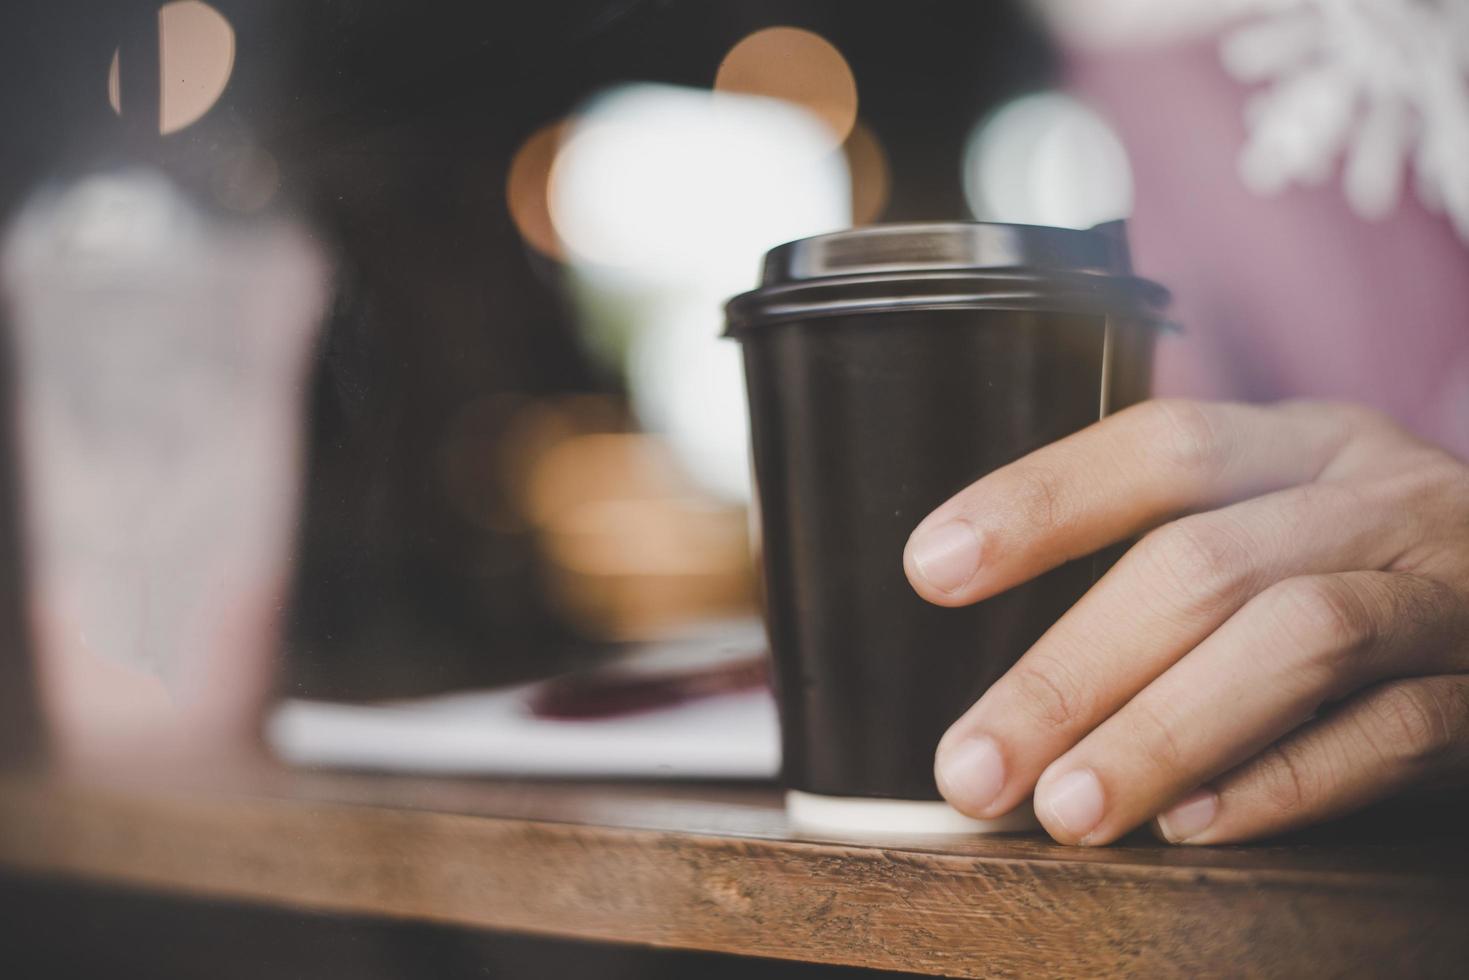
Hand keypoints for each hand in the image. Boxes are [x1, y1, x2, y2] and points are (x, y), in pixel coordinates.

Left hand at [904, 399, 1468, 844]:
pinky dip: (1286, 782)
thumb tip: (1017, 699)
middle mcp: (1380, 501)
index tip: (931, 567)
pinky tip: (1193, 823)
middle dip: (1071, 671)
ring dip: (1163, 731)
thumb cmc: (1377, 578)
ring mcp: (1447, 593)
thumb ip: (1181, 576)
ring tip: (1066, 807)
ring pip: (1298, 639)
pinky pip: (1395, 733)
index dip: (1041, 500)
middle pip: (1204, 563)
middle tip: (974, 765)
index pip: (1163, 448)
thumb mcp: (1291, 531)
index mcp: (1307, 448)